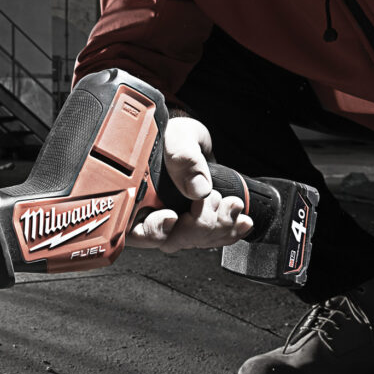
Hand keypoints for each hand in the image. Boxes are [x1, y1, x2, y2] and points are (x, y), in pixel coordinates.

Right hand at [126, 115, 254, 252]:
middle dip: (198, 228)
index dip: (153, 230)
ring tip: (232, 205)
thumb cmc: (171, 133)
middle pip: (168, 239)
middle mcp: (149, 213)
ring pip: (192, 241)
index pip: (133, 228)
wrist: (187, 139)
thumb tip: (198, 187)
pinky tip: (240, 221)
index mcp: (134, 195)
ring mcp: (172, 220)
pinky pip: (209, 237)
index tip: (171, 217)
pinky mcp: (192, 223)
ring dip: (218, 228)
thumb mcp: (176, 136)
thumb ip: (183, 155)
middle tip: (214, 202)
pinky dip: (228, 231)